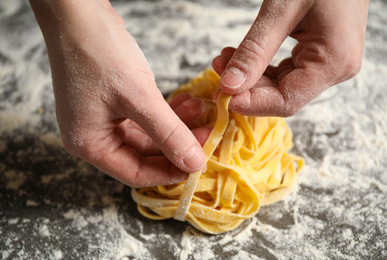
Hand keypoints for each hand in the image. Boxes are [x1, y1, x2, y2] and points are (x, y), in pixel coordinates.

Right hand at [29, 0, 205, 186]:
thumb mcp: (138, 97)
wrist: (78, 12)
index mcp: (90, 145)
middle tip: (207, 134)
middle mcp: (95, 136)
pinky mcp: (115, 102)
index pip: (136, 173)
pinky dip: (167, 112)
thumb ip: (168, 133)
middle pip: (145, 155)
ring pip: (149, 135)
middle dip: (177, 145)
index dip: (170, 172)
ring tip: (201, 112)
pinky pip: (146, 117)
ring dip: (176, 126)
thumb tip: (195, 164)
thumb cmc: (99, 53)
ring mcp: (104, 118)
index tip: (199, 162)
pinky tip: (187, 102)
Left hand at [212, 0, 368, 116]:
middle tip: (218, 68)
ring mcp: (330, 63)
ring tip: (225, 58)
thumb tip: (229, 86)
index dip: (250, 104)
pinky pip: (287, 70)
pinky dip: (262, 65)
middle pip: (282, 94)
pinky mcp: (321, 54)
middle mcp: (336, 69)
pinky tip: (241, 55)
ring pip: (282, 83)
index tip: (221, 95)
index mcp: (333, 62)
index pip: (286, 101)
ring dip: (251, 75)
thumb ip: (254, 51)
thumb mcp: (281, 11)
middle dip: (246, 86)